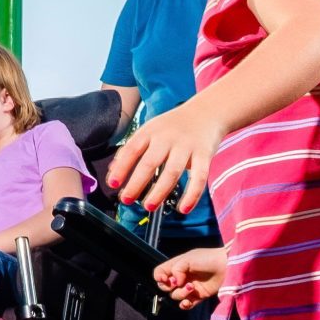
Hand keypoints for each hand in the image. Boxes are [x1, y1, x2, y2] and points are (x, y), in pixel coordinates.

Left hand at [107, 98, 227, 213]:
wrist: (207, 111)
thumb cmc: (174, 125)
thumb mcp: (150, 130)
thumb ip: (132, 149)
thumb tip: (113, 171)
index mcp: (150, 132)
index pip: (131, 150)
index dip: (121, 167)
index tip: (113, 184)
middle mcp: (167, 138)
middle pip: (150, 162)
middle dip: (136, 183)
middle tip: (126, 199)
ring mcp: (186, 146)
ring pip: (172, 171)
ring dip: (160, 191)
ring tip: (149, 206)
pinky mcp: (204, 154)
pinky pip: (199, 177)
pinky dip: (192, 195)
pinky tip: (184, 208)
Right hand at [156, 245, 228, 308]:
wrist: (227, 266)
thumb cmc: (208, 258)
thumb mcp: (188, 258)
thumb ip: (176, 269)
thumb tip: (175, 283)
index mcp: (176, 266)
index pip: (159, 273)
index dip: (159, 277)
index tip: (165, 279)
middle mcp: (181, 277)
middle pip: (164, 287)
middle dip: (168, 287)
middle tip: (177, 283)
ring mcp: (189, 287)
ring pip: (175, 296)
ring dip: (181, 293)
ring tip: (192, 287)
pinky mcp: (198, 296)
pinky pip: (185, 305)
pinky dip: (184, 305)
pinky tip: (188, 301)